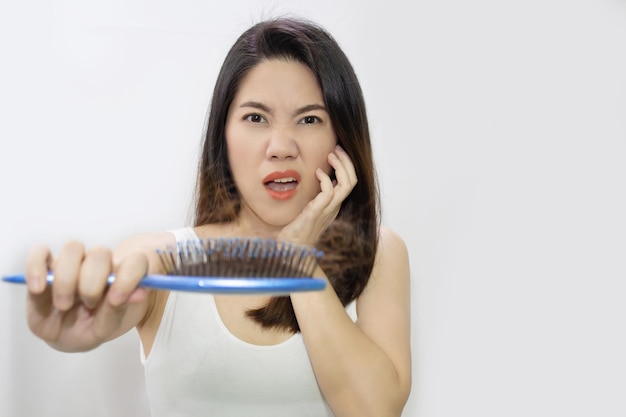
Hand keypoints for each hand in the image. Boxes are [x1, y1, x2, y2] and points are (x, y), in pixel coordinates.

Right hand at [24, 241, 148, 351]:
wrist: (66, 334)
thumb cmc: (92, 326)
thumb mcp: (106, 327)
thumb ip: (118, 310)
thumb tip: (138, 293)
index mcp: (122, 274)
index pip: (136, 260)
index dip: (129, 276)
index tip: (117, 298)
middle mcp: (100, 264)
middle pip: (101, 253)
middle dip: (92, 283)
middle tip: (88, 305)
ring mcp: (73, 262)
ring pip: (73, 248)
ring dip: (66, 278)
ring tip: (63, 305)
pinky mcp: (46, 264)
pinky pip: (39, 251)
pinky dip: (36, 267)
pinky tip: (38, 289)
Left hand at [279, 145, 356, 245]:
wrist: (291, 248)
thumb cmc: (297, 229)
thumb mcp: (309, 208)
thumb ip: (315, 196)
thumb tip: (314, 179)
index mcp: (334, 205)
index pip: (350, 182)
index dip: (347, 166)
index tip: (337, 153)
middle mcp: (334, 207)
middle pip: (353, 181)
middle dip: (347, 161)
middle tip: (336, 148)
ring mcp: (328, 210)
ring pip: (347, 185)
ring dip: (340, 166)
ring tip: (330, 155)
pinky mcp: (317, 212)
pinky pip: (329, 192)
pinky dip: (326, 179)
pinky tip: (317, 173)